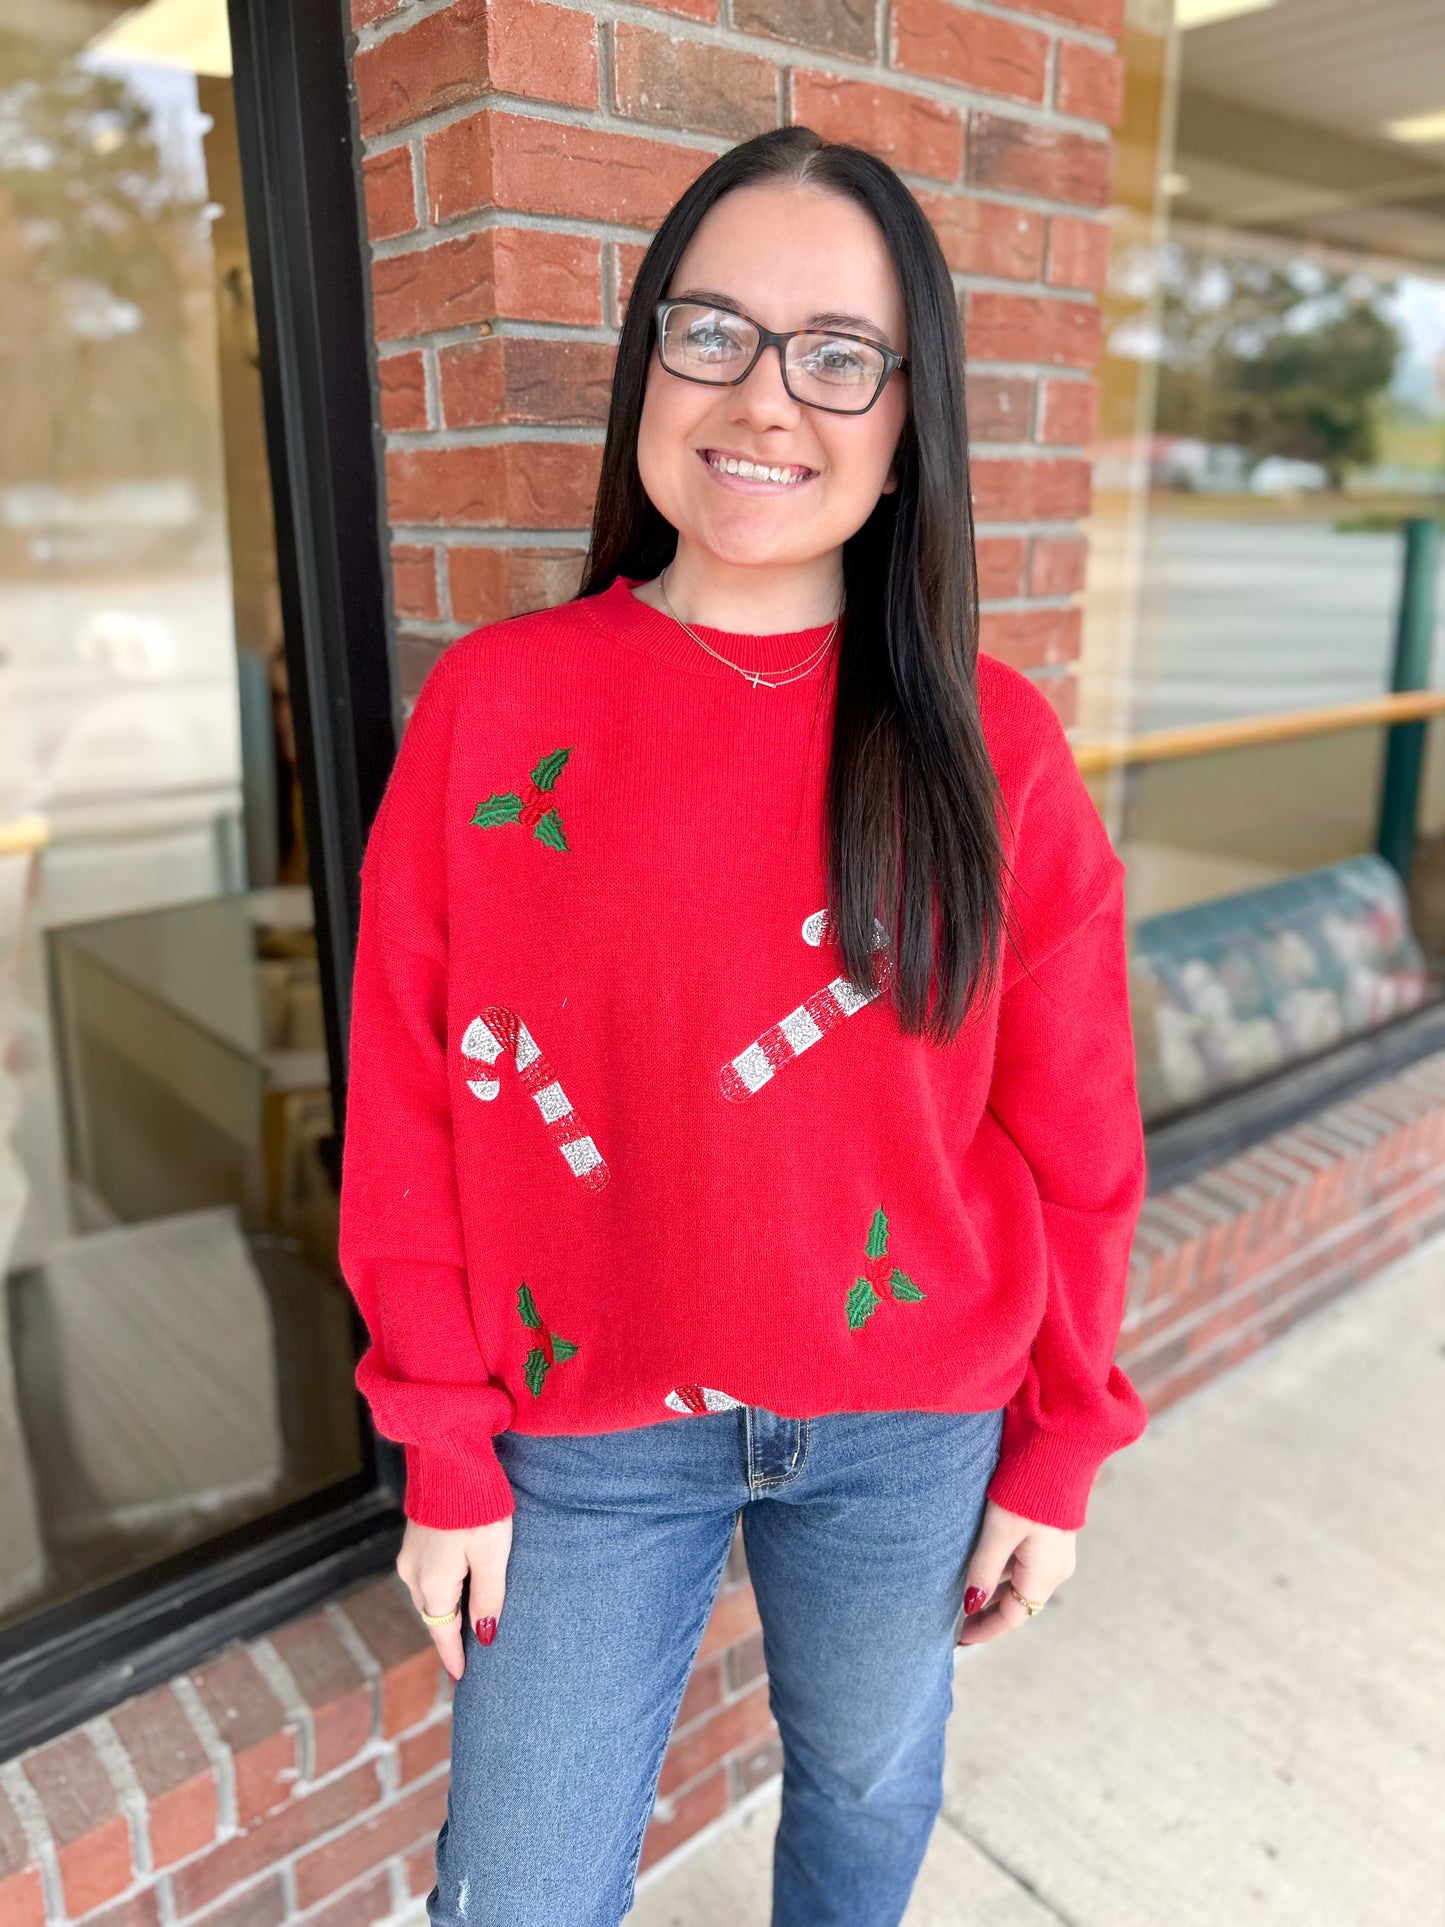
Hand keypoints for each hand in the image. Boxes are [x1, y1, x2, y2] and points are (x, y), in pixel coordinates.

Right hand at [397, 1514, 512, 1681]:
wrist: (449, 1457)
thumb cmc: (477, 1506)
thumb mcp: (492, 1555)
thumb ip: (489, 1596)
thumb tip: (484, 1635)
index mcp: (433, 1584)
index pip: (442, 1631)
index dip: (453, 1656)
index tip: (461, 1677)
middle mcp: (414, 1573)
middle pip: (435, 1613)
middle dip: (449, 1634)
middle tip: (467, 1653)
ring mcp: (411, 1552)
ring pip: (429, 1592)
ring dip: (446, 1607)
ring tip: (465, 1621)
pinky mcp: (415, 1535)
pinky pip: (427, 1572)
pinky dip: (441, 1585)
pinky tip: (456, 1582)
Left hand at [955, 1500, 1074, 1646]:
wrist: (1058, 1451)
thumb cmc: (1027, 1490)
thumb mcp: (999, 1531)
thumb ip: (984, 1569)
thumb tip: (970, 1604)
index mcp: (1045, 1575)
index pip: (1012, 1615)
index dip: (985, 1629)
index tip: (958, 1639)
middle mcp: (1054, 1569)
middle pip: (1016, 1601)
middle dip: (986, 1612)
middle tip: (953, 1620)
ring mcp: (1054, 1552)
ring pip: (1018, 1581)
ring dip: (993, 1589)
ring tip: (961, 1593)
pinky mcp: (1050, 1534)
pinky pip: (1024, 1562)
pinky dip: (1001, 1570)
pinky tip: (979, 1564)